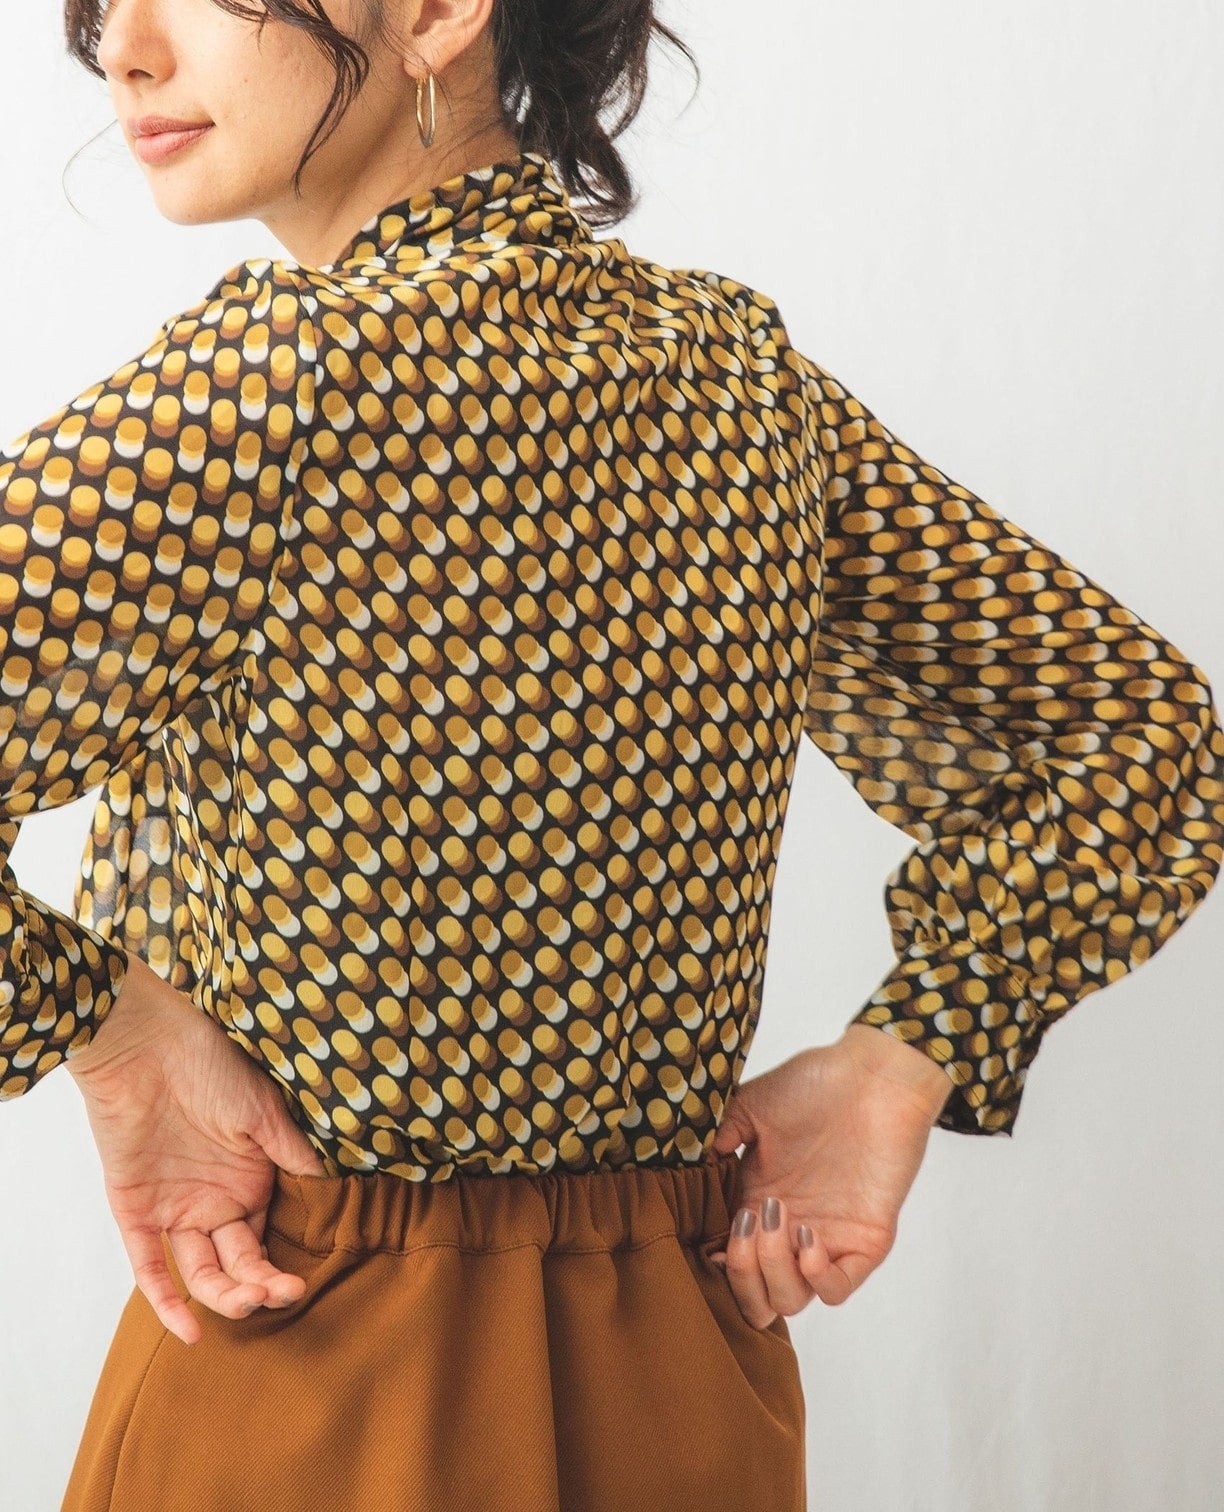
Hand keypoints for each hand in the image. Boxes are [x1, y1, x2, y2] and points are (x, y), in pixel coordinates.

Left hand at [68, 952, 327, 1345]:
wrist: (146, 1043)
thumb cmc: (212, 1065)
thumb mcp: (266, 1112)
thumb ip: (295, 1155)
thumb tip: (338, 1190)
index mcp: (250, 1179)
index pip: (267, 1241)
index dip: (280, 1269)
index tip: (300, 1285)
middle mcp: (215, 1199)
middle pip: (237, 1263)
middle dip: (259, 1287)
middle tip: (278, 1295)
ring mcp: (175, 1206)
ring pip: (200, 1271)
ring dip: (222, 1295)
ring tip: (245, 1304)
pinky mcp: (135, 1208)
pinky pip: (149, 1265)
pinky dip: (165, 1301)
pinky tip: (187, 1330)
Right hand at [708, 1025, 952, 1329]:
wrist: (873, 1076)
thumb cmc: (815, 1084)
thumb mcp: (751, 1106)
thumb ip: (720, 1138)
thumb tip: (693, 1167)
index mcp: (759, 1204)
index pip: (730, 1263)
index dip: (718, 1263)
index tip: (711, 1237)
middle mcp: (790, 1231)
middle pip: (757, 1298)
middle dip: (742, 1275)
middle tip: (746, 1226)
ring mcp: (827, 1240)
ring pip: (790, 1301)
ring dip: (773, 1268)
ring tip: (779, 1219)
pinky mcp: (865, 1242)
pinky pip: (837, 1290)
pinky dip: (816, 1276)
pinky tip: (808, 1237)